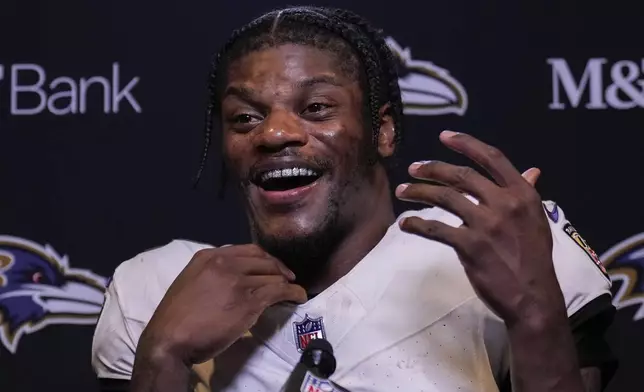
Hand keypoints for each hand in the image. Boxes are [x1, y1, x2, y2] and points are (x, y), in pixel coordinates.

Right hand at [136, 244, 307, 365]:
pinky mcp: (249, 301)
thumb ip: (212, 275)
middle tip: (288, 278)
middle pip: (263, 260)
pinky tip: (299, 297)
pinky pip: (279, 291)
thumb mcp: (190, 283)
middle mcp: (224, 263)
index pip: (247, 250)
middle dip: (279, 268)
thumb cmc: (176, 318)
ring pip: (273, 275)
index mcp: (208, 257)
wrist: (170, 340)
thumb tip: (235, 278)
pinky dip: (293, 293)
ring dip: (287, 282)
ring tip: (294, 289)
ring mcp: (238, 281)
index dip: (265, 258)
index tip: (273, 267)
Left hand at [395, 131, 564, 326]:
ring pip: (444, 197)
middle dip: (433, 168)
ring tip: (403, 191)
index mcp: (522, 194)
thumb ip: (529, 193)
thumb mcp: (537, 220)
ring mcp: (486, 224)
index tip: (444, 136)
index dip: (466, 143)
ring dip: (419, 192)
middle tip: (414, 168)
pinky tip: (405, 223)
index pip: (492, 158)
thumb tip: (532, 170)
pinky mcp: (469, 245)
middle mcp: (504, 203)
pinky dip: (417, 224)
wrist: (533, 297)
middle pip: (461, 175)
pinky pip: (435, 228)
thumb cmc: (534, 259)